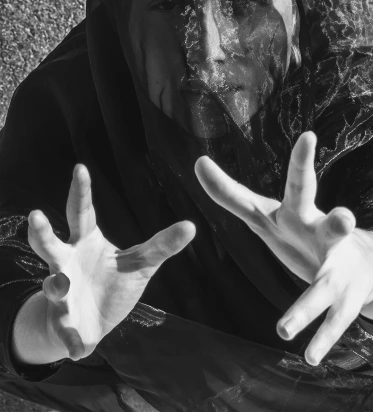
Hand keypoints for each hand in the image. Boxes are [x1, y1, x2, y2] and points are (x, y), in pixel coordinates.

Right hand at [14, 164, 194, 363]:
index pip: (82, 212)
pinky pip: (67, 331)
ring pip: (52, 284)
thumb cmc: (113, 282)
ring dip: (53, 284)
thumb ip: (162, 245)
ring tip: (58, 282)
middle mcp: (67, 262)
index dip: (81, 191)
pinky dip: (74, 340)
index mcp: (85, 241)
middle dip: (42, 231)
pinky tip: (81, 349)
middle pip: (50, 243)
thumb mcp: (140, 263)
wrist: (90, 323)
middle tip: (35, 215)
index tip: (80, 168)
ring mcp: (62, 292)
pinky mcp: (65, 322)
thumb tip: (192, 225)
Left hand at [195, 131, 372, 364]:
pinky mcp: (344, 299)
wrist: (364, 264)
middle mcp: (316, 231)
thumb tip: (197, 162)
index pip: (291, 185)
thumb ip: (231, 194)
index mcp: (293, 213)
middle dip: (321, 200)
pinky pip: (331, 321)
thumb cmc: (303, 232)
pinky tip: (309, 357)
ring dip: (305, 306)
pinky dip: (320, 339)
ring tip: (283, 327)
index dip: (297, 163)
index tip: (308, 136)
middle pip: (315, 219)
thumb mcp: (267, 215)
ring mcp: (333, 266)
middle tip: (343, 215)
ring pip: (319, 286)